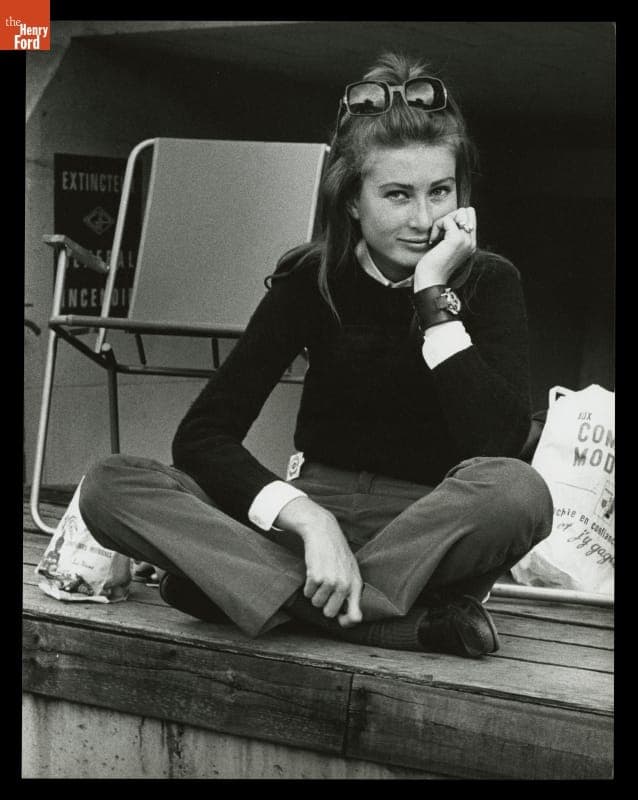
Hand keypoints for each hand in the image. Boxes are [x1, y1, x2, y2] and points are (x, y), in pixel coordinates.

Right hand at [275, 496, 362, 626]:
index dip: (346, 622)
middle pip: (330, 613)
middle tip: (325, 588)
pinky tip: (313, 572)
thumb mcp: (351, 571)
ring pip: (316, 603)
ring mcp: (330, 581)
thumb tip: (352, 619)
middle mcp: (345, 585)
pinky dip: (307, 586)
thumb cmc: (337, 554)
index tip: (340, 620)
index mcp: (355, 585)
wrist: (324, 532)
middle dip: (324, 603)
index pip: (356, 616)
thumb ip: (351, 592)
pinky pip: (307, 593)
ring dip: (315, 593)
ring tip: (320, 577)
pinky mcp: (316, 576)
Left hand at [414, 207, 476, 288]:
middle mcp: (471, 242)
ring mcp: (466, 240)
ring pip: (459, 212)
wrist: (430, 280)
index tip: (443, 233)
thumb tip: (449, 218)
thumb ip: (451, 234)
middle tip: (440, 233)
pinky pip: (447, 219)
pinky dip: (437, 226)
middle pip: (467, 211)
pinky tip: (432, 241)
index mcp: (470, 244)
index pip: (470, 216)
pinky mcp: (456, 239)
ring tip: (436, 237)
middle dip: (451, 217)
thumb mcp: (446, 247)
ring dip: (444, 221)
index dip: (455, 218)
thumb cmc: (433, 266)